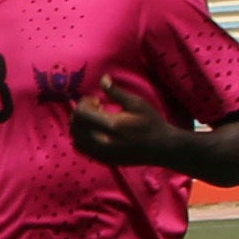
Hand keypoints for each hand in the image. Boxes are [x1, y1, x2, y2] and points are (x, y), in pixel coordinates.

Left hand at [70, 84, 189, 169]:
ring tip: (95, 120)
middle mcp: (104, 142)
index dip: (84, 104)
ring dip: (80, 126)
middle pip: (75, 126)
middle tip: (96, 109)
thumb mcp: (137, 103)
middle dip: (81, 113)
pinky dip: (82, 138)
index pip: (81, 114)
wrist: (162, 148)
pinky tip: (95, 131)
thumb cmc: (152, 123)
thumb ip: (117, 92)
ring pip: (76, 138)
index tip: (97, 101)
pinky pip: (82, 149)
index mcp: (112, 126)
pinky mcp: (104, 160)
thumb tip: (103, 79)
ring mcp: (103, 154)